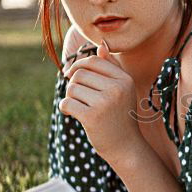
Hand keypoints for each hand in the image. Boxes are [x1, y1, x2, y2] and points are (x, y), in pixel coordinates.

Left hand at [60, 37, 144, 163]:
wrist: (126, 146)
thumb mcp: (122, 90)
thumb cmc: (120, 115)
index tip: (71, 75)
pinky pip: (67, 102)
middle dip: (73, 83)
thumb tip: (101, 45)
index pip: (93, 61)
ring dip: (70, 97)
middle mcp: (117, 88)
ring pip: (72, 88)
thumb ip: (111, 67)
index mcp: (124, 79)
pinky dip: (65, 108)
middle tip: (78, 96)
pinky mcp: (92, 117)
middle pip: (80, 73)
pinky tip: (71, 113)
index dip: (78, 64)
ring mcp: (105, 102)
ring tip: (78, 106)